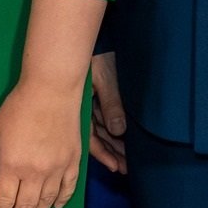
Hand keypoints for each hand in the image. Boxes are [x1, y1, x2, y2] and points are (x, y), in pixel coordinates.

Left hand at [0, 79, 82, 207]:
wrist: (51, 90)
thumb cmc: (18, 108)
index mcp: (12, 166)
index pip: (4, 202)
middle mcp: (35, 173)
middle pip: (25, 207)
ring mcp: (57, 169)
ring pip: (47, 203)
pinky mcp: (73, 162)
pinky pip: (68, 190)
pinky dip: (61, 202)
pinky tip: (55, 207)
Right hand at [88, 52, 126, 173]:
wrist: (93, 39)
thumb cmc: (97, 57)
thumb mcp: (104, 78)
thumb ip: (111, 104)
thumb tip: (118, 131)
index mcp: (80, 108)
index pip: (91, 138)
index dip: (103, 153)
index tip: (115, 167)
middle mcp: (84, 109)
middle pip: (98, 137)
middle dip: (112, 153)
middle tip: (126, 168)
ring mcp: (91, 105)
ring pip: (102, 130)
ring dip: (114, 144)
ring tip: (128, 160)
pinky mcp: (98, 99)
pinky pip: (104, 120)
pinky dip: (113, 131)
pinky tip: (122, 140)